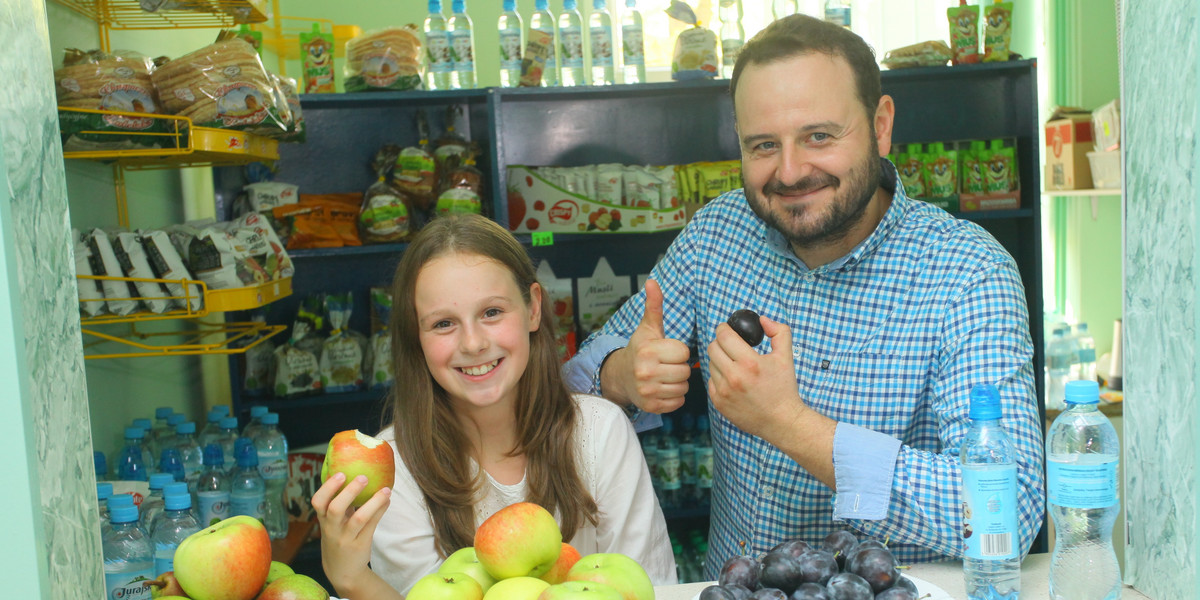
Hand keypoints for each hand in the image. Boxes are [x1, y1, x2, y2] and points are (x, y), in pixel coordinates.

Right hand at [312, 472, 391, 596]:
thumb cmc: (339, 540)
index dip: (327, 487)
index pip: (318, 502)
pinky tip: (387, 500)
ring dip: (373, 502)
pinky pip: (372, 526)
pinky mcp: (360, 545)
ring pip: (358, 519)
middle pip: (335, 509)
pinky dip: (380, 511)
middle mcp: (332, 529)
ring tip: (385, 490)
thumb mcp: (333, 524)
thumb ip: (340, 505)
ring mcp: (346, 539)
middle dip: (349, 491)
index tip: (339, 473)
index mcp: (323, 521)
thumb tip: (356, 476)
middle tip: (363, 477)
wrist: (343, 572)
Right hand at [601, 279, 691, 413]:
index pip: (683, 352)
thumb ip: (654, 306)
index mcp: (648, 351)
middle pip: (685, 371)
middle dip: (679, 367)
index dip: (679, 351)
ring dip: (678, 382)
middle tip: (667, 365)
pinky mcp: (651, 407)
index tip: (668, 351)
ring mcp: (647, 391)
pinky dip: (675, 397)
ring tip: (665, 376)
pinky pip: (678, 402)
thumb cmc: (640, 349)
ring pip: (683, 387)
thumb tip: (653, 282)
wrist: (621, 375)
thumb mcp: (648, 327)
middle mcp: (646, 372)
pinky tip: (663, 388)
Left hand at [707, 313, 805, 437]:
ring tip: (733, 363)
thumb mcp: (786, 356)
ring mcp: (724, 391)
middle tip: (729, 344)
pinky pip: (710, 381)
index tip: (727, 328)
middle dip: (720, 342)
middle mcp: (734, 377)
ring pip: (710, 364)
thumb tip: (762, 320)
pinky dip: (718, 376)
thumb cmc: (784, 388)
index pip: (723, 336)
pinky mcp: (719, 403)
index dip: (723, 328)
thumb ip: (779, 332)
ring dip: (719, 360)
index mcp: (750, 363)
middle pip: (712, 348)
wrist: (782, 421)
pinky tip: (732, 379)